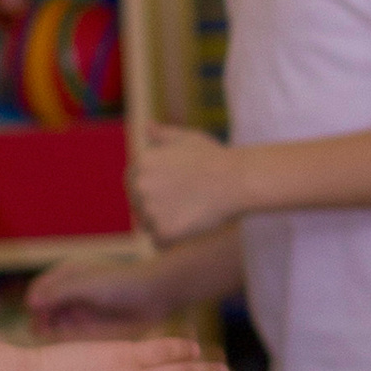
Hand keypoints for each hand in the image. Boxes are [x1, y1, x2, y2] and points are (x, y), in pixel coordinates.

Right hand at [25, 251, 161, 336]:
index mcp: (67, 273)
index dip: (34, 304)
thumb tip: (30, 303)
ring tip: (52, 339)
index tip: (36, 317)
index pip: (38, 290)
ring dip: (49, 330)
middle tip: (41, 333)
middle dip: (40, 319)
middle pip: (43, 307)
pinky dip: (62, 338)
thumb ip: (59, 293)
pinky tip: (65, 344)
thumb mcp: (87, 286)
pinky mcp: (89, 324)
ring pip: (53, 321)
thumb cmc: (122, 284)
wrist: (155, 294)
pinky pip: (68, 333)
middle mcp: (69, 290)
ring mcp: (79, 308)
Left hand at [128, 121, 242, 245]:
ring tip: (189, 212)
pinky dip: (173, 240)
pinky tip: (190, 227)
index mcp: (140, 163)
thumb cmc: (214, 157)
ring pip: (148, 225)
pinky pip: (159, 243)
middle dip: (157, 206)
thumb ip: (162, 135)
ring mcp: (149, 210)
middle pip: (138, 206)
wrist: (236, 179)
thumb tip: (146, 127)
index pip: (133, 184)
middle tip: (185, 201)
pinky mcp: (163, 231)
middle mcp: (139, 186)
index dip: (154, 189)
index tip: (174, 189)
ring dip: (164, 223)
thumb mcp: (186, 138)